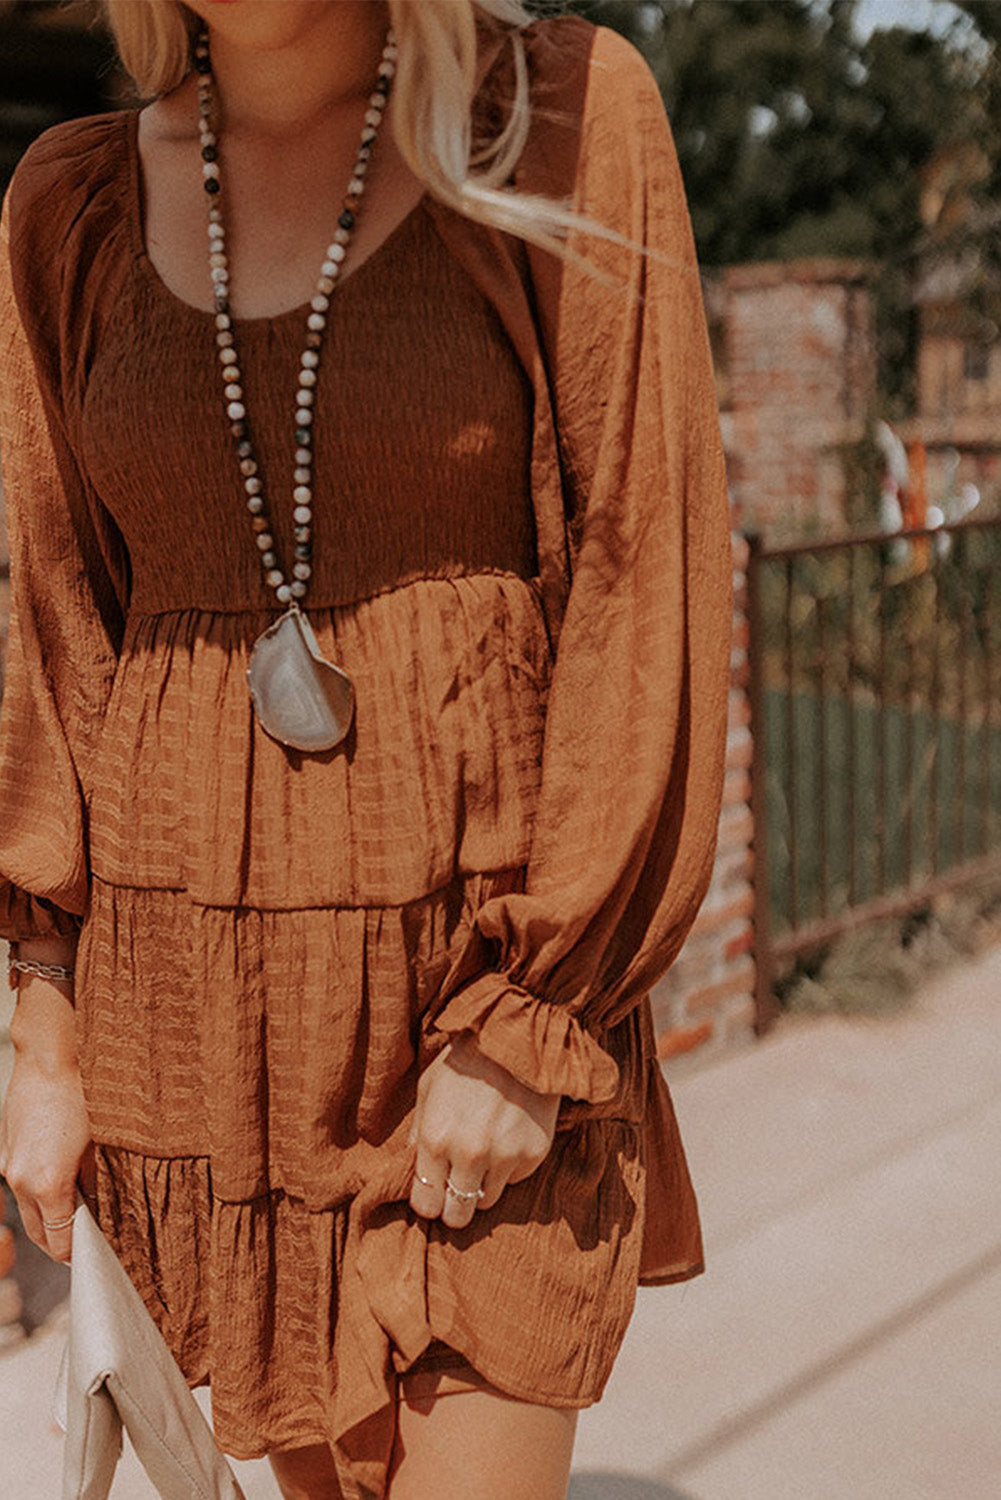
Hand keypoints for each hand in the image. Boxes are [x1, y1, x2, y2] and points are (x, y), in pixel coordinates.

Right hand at [0, 976, 94, 1263]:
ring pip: (26, 1210)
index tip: (90, 1255)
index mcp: (48, 1185)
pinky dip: (36, 1192)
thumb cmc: (83, 1097)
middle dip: (59, 1242)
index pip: (59, 1241)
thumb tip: (94, 1210)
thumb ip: (92, 1185)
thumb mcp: (97, 1146)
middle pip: (38, 1233)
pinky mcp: (4, 1152)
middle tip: (83, 1241)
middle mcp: (21, 1181)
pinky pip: (20, 1184)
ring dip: (46, 1216)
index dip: (75, 1253)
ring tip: (73, 1210)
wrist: (50, 1058)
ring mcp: (8, 1167)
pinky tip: (57, 1180)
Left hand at [408, 1032, 560, 1228]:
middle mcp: (469, 1153)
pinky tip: (507, 1137)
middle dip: (453, 1207)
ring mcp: (504, 1155)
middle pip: (457, 1215)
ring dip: (482, 1186)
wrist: (519, 1037)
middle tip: (457, 1191)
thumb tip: (413, 1162)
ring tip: (484, 1156)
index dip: (428, 1202)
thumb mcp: (429, 1087)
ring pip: (487, 1202)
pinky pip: (515, 1179)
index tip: (433, 1195)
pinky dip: (509, 1167)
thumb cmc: (467, 1060)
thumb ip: (418, 1130)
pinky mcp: (533, 1153)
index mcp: (435, 1137)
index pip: (425, 1203)